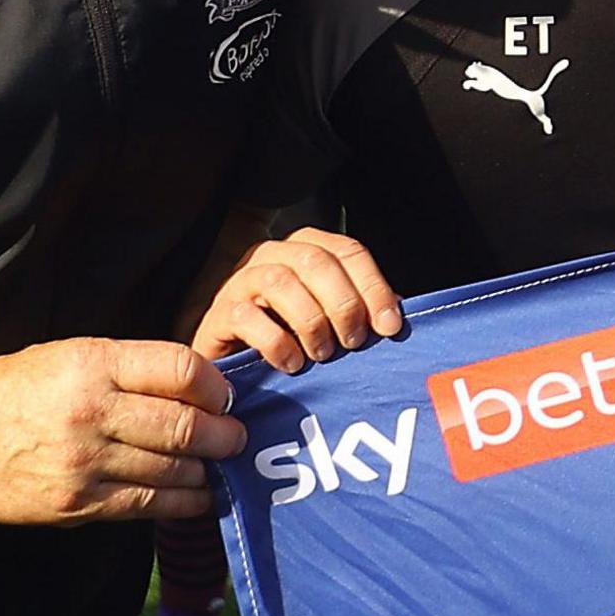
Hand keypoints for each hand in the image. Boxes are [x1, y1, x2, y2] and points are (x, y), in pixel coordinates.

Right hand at [0, 339, 244, 524]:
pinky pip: (150, 506)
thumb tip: (198, 386)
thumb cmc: (10, 391)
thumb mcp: (65, 357)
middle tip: (238, 437)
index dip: (216, 385)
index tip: (226, 396)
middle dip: (226, 434)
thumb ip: (127, 369)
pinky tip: (199, 495)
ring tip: (219, 464)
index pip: (180, 369)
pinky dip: (185, 502)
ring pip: (175, 469)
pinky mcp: (79, 504)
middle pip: (187, 425)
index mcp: (90, 364)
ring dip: (208, 469)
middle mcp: (92, 412)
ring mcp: (86, 463)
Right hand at [193, 228, 404, 374]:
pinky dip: (276, 342)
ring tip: (322, 354)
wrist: (232, 366)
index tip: (389, 326)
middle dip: (343, 303)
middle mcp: (272, 255)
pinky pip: (246, 316)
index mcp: (306, 248)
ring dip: (310, 321)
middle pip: (315, 261)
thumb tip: (396, 318)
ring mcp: (240, 281)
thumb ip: (362, 311)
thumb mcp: (332, 322)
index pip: (348, 251)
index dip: (373, 287)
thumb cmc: (290, 340)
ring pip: (280, 282)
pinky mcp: (218, 313)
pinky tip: (291, 364)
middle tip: (353, 342)